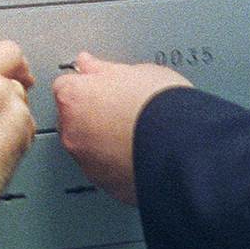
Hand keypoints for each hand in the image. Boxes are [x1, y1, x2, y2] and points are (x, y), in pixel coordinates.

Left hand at [52, 52, 191, 204]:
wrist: (182, 145)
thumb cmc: (160, 105)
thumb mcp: (136, 71)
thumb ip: (104, 69)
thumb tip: (90, 64)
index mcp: (74, 98)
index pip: (66, 86)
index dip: (88, 86)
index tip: (102, 87)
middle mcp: (73, 132)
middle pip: (73, 119)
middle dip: (92, 115)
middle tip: (122, 109)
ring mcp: (87, 161)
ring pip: (87, 147)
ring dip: (103, 141)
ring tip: (135, 132)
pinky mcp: (105, 184)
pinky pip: (105, 170)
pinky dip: (117, 163)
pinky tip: (139, 152)